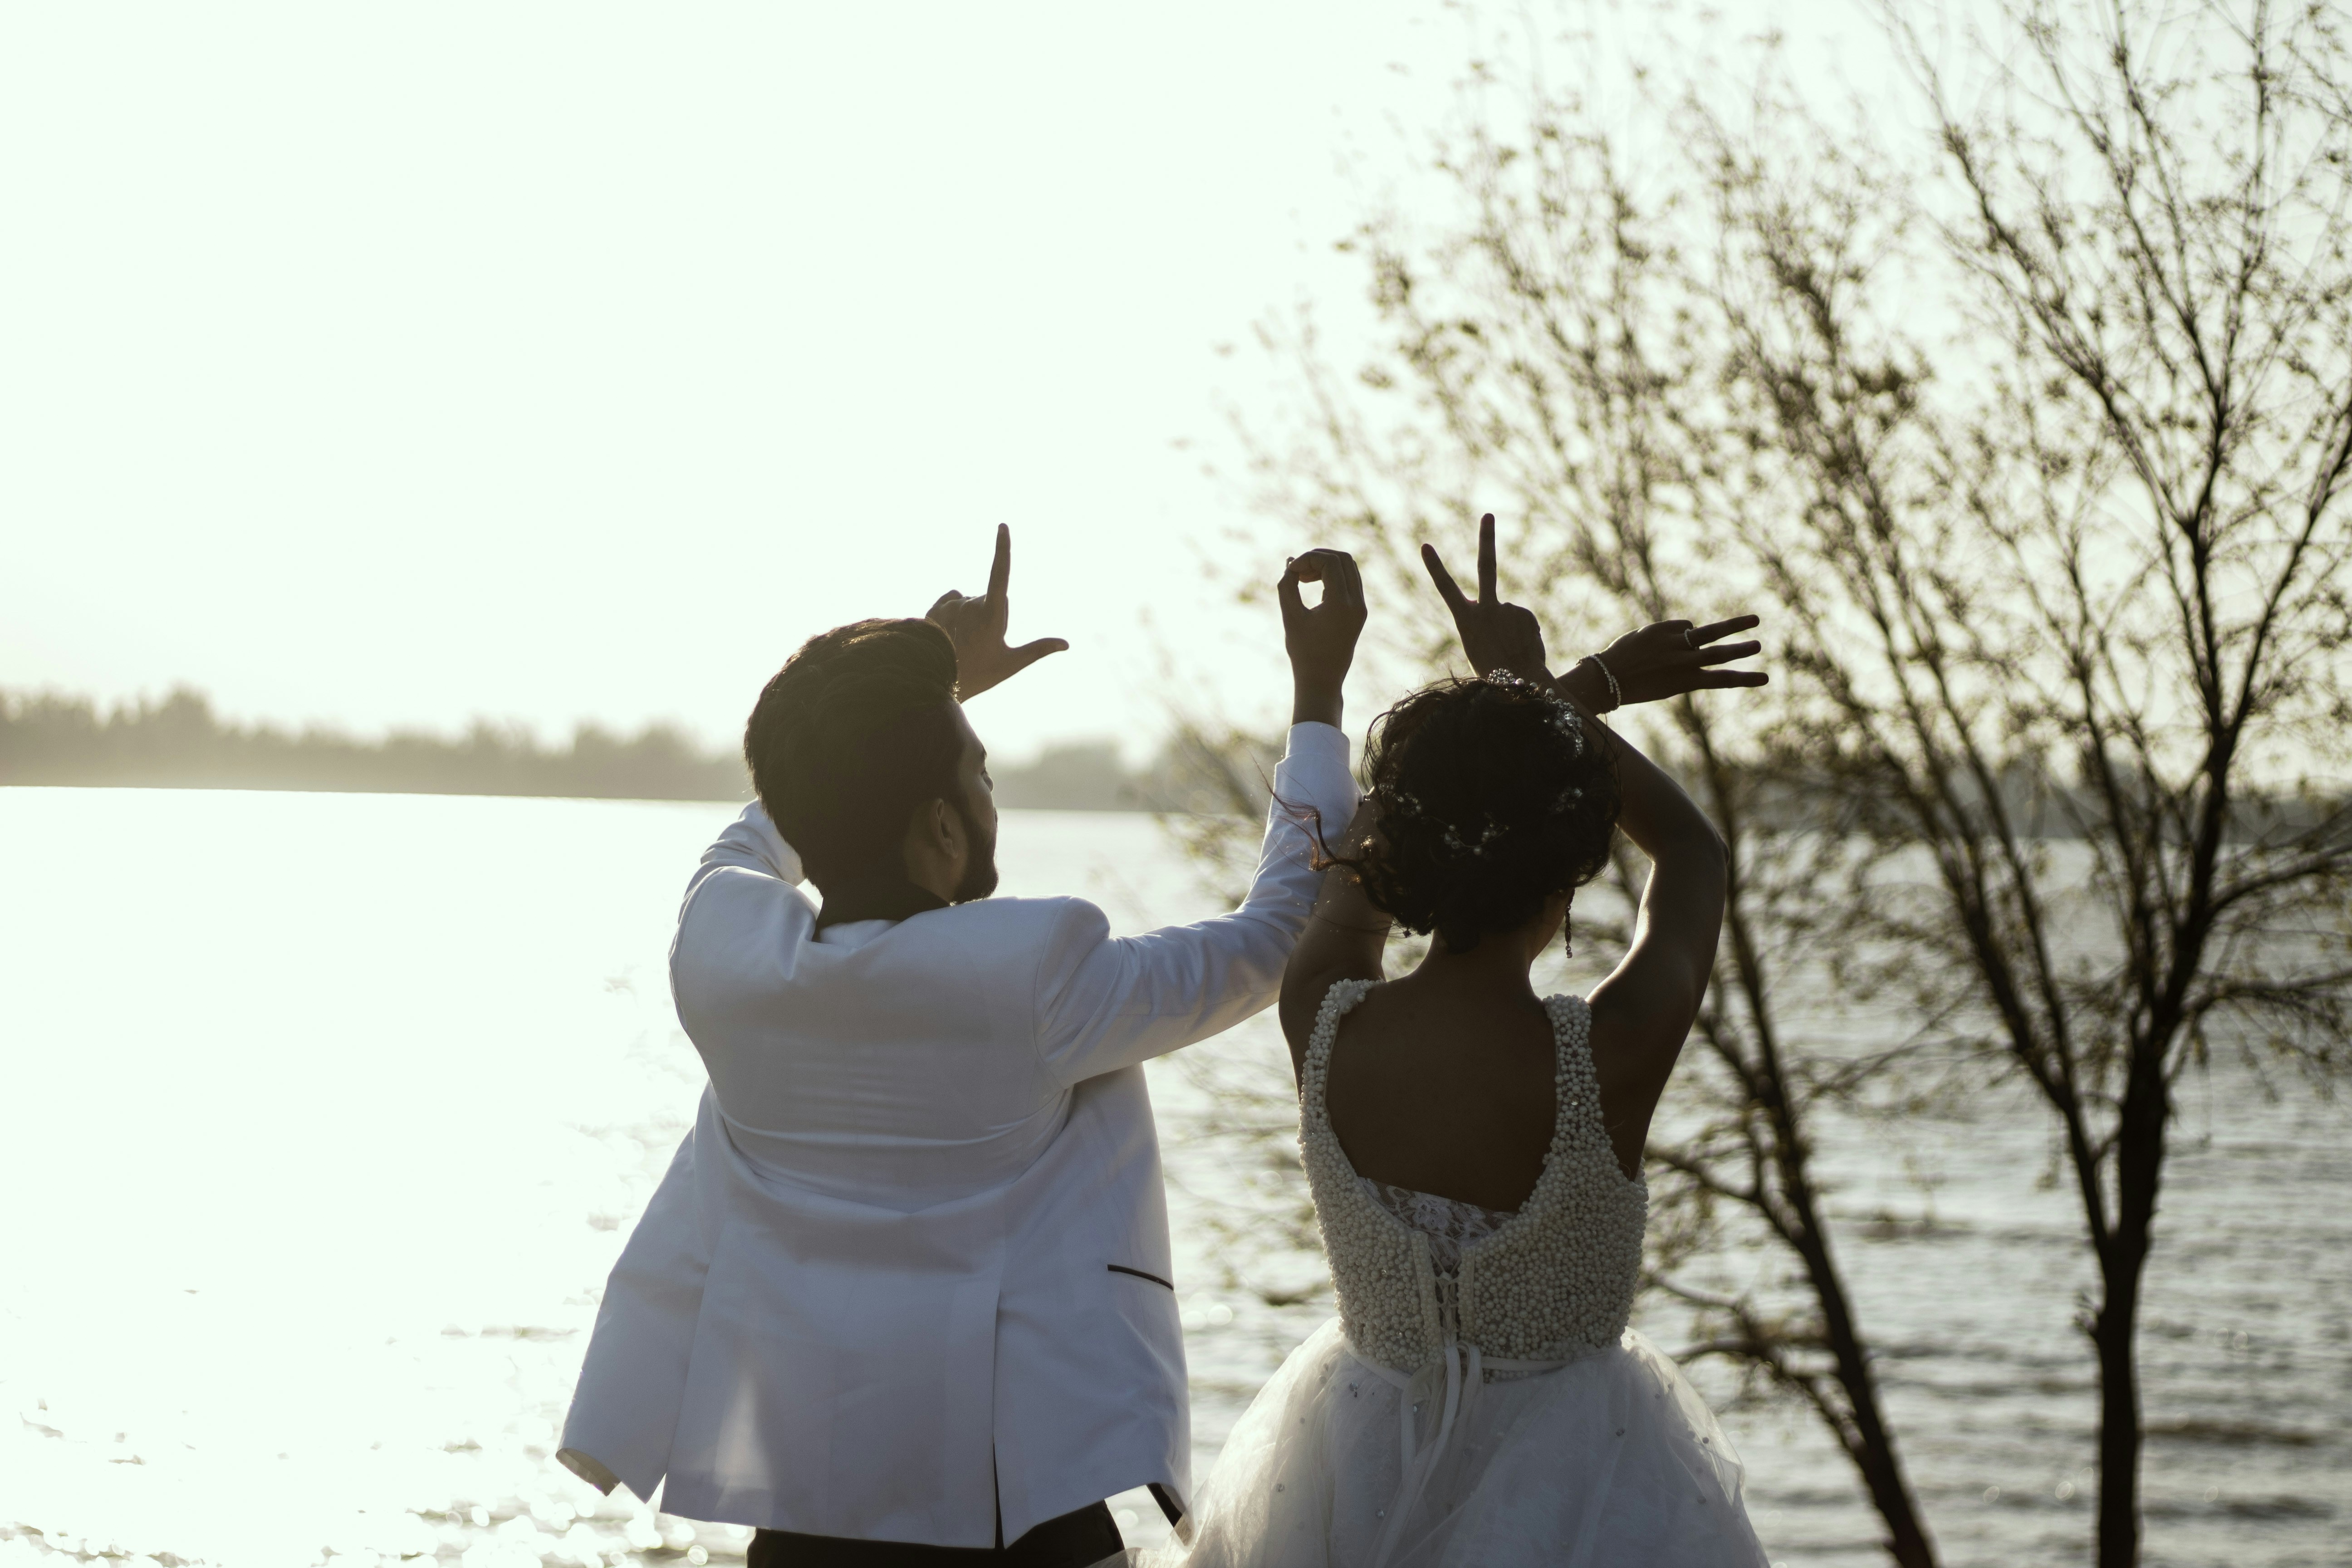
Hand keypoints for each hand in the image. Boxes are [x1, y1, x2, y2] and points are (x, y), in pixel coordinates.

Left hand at [926, 524, 1068, 700]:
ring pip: (972, 602)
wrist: (932, 681)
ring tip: (964, 643)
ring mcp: (951, 604)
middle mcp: (970, 603)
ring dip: (972, 617)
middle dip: (992, 615)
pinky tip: (952, 633)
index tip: (1002, 526)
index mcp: (991, 614)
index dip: (1003, 548)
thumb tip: (1066, 643)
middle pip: (992, 600)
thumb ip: (1038, 649)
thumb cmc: (975, 675)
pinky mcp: (936, 606)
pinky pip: (954, 600)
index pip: (1000, 573)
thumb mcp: (1010, 664)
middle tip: (983, 645)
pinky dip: (956, 612)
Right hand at [1278, 548, 1365, 727]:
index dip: (1308, 559)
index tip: (1291, 571)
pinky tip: (1313, 585)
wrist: (1322, 680)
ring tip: (1303, 577)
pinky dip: (1332, 576)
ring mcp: (1361, 607)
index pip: (1330, 562)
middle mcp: (1357, 603)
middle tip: (1297, 570)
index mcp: (1342, 604)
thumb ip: (1287, 586)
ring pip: (1349, 568)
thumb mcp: (1290, 616)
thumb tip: (1290, 562)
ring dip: (1326, 565)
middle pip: (1343, 559)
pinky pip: (1350, 581)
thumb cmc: (1303, 652)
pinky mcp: (1359, 612)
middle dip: (1318, 557)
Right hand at [1420, 513, 1550, 683]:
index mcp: (1466, 620)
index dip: (1435, 567)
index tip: (1425, 546)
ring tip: (1510, 650)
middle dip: (1486, 539)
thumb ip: (1484, 621)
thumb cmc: (1492, 672)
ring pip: (1508, 612)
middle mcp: (1486, 610)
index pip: (1446, 589)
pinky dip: (1524, 632)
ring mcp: (1508, 610)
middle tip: (1488, 515)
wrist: (1520, 684)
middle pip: (1486, 567)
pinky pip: (1523, 619)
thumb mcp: (1477, 646)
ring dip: (1510, 628)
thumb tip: (1503, 608)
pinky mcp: (1525, 614)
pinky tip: (1522, 647)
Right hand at [1570, 616, 1767, 708]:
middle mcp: (1676, 644)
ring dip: (1740, 650)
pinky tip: (1761, 678)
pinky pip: (1718, 680)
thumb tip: (1691, 634)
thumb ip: (1665, 635)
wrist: (1606, 680)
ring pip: (1718, 654)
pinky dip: (1741, 678)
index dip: (1686, 636)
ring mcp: (1683, 663)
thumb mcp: (1639, 637)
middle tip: (1756, 620)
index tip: (1678, 645)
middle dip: (1733, 627)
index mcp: (1663, 630)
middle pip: (1710, 633)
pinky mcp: (1685, 682)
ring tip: (1758, 645)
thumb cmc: (1618, 659)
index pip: (1687, 627)